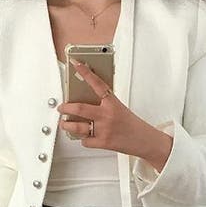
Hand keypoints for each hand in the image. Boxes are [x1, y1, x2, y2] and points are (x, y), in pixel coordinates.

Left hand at [57, 58, 173, 171]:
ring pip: (78, 126)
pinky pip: (85, 141)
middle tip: (61, 107)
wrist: (144, 141)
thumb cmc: (132, 125)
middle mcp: (107, 115)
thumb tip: (86, 102)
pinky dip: (83, 139)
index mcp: (112, 103)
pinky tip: (85, 137)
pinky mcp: (103, 143)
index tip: (76, 63)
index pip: (97, 83)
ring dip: (67, 125)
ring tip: (64, 123)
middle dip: (66, 108)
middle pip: (80, 108)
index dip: (85, 72)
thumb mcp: (119, 109)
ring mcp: (104, 129)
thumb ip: (104, 105)